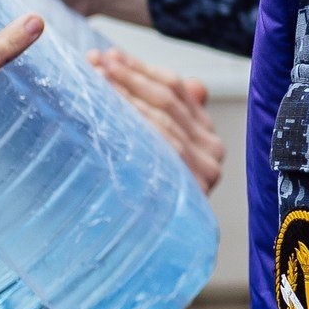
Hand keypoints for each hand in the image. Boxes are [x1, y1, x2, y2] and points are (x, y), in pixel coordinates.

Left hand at [91, 46, 224, 191]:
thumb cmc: (153, 196)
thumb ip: (176, 116)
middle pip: (168, 98)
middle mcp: (213, 149)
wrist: (162, 252)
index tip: (108, 56)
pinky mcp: (193, 183)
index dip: (141, 69)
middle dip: (128, 76)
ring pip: (163, 116)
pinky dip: (135, 120)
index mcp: (207, 134)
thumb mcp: (168, 152)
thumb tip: (191, 83)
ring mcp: (206, 167)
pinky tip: (110, 110)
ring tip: (95, 79)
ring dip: (126, 93)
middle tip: (95, 62)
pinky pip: (162, 141)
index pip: (177, 89)